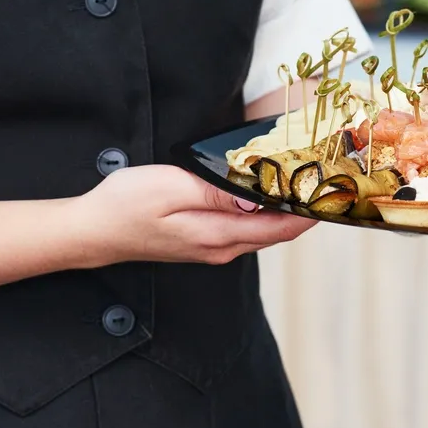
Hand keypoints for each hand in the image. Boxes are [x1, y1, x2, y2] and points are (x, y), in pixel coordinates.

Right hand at [75, 165, 316, 266]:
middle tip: (330, 179)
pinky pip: (248, 230)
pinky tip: (268, 193)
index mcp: (218, 235)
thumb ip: (219, 192)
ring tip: (307, 182)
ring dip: (288, 211)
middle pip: (279, 231)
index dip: (312, 210)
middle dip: (306, 208)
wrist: (92, 231)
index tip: (336, 190)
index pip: (282, 226)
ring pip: (265, 231)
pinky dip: (266, 213)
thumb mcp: (172, 187)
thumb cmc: (126, 206)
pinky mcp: (203, 243)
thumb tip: (261, 197)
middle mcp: (222, 248)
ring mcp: (213, 249)